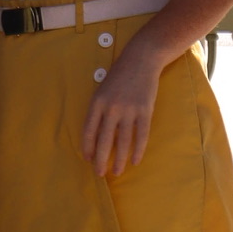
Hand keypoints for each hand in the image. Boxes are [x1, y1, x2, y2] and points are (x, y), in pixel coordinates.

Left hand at [81, 33, 165, 178]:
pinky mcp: (145, 111)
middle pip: (104, 140)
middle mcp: (112, 107)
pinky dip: (138, 150)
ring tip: (117, 172)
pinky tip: (135, 161)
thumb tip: (95, 135)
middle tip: (99, 173)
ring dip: (119, 159)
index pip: (89, 130)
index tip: (87, 159)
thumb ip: (99, 110)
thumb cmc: (119, 75)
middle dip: (100, 159)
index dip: (87, 147)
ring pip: (123, 141)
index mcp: (97, 101)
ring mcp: (129, 110)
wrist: (141, 59)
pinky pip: (141, 136)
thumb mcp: (102, 89)